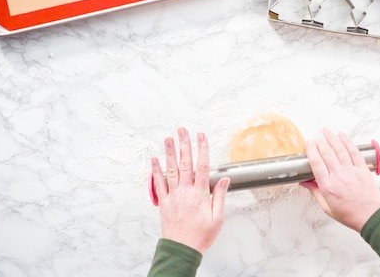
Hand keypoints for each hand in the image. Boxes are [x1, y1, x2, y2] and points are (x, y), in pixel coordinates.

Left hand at [150, 127, 229, 252]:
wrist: (182, 249)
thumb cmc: (201, 236)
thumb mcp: (218, 218)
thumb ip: (219, 197)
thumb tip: (224, 180)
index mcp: (200, 194)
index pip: (203, 166)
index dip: (202, 149)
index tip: (202, 136)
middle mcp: (185, 192)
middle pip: (186, 163)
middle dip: (185, 145)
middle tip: (183, 130)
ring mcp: (173, 195)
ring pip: (171, 170)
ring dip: (170, 153)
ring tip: (169, 138)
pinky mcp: (163, 202)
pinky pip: (158, 183)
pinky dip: (156, 170)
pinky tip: (155, 159)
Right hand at [301, 129, 379, 231]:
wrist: (370, 216)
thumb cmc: (349, 214)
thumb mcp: (327, 207)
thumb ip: (315, 192)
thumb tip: (304, 182)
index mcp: (328, 186)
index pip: (316, 163)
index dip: (311, 150)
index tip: (308, 144)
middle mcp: (338, 176)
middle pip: (326, 153)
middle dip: (319, 142)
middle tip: (316, 137)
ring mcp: (351, 171)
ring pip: (339, 149)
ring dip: (331, 138)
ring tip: (326, 131)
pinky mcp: (362, 169)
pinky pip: (353, 152)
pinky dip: (347, 142)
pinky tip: (342, 135)